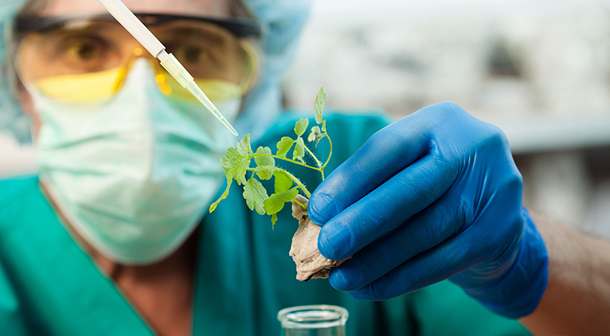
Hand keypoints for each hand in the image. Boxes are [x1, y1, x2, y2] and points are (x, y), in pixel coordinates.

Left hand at [308, 102, 547, 317]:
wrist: (493, 209)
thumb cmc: (432, 183)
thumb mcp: (408, 165)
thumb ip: (371, 183)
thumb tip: (322, 218)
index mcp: (440, 120)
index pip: (389, 147)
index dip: (350, 181)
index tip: (317, 210)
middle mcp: (473, 147)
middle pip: (411, 190)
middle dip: (363, 222)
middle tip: (327, 247)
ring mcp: (494, 189)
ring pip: (425, 231)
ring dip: (377, 260)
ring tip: (342, 277)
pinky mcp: (501, 231)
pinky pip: (443, 261)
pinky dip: (401, 279)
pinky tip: (370, 288)